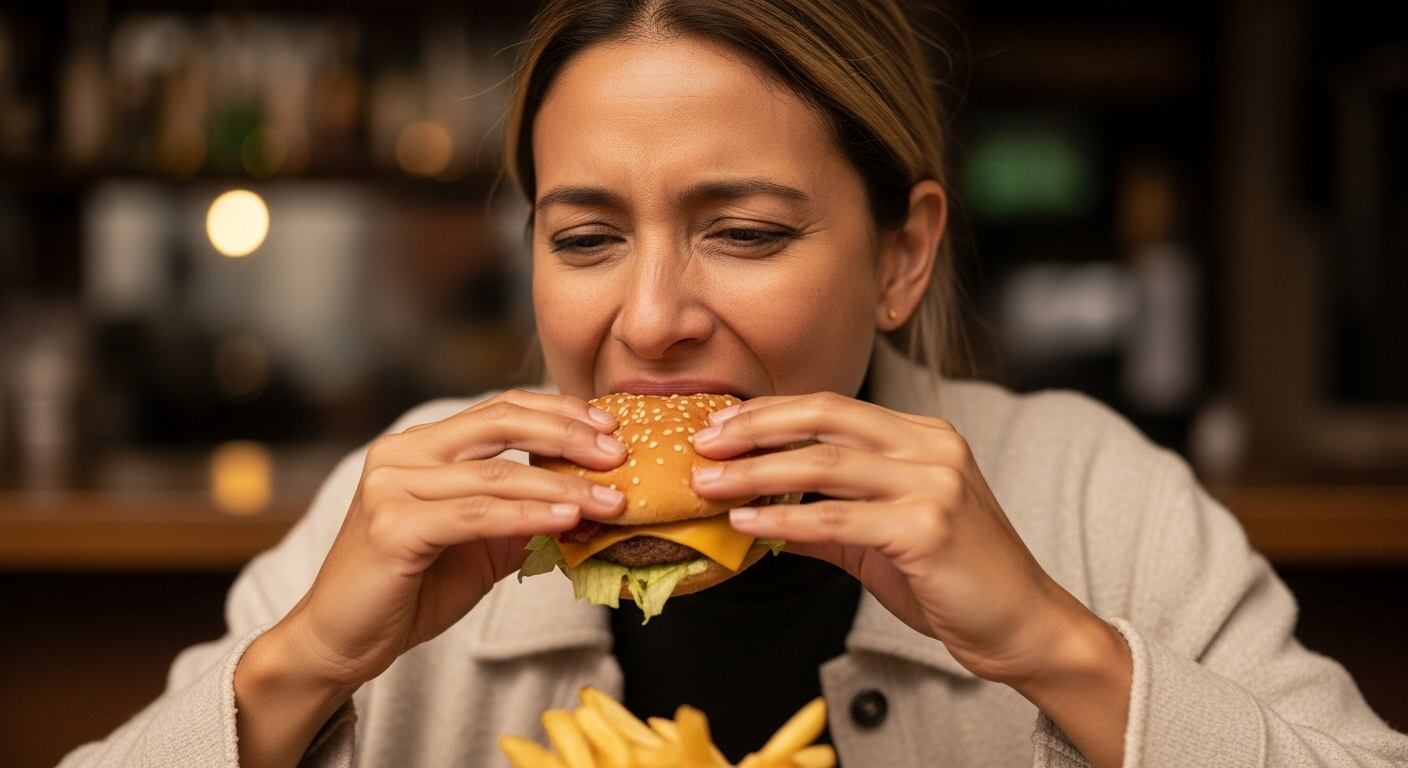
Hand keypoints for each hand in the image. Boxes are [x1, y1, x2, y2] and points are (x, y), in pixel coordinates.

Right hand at [279, 390, 628, 688]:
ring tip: (610, 500)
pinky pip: (476, 515)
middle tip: (619, 453)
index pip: (499, 409)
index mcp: (419, 446)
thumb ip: (526, 518)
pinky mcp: (392, 526)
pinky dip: (527, 515)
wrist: (343, 640)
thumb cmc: (411, 589)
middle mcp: (400, 453)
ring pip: (494, 474)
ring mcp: (391, 486)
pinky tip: (567, 519)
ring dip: (561, 485)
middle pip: (499, 423)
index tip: (610, 427)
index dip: (558, 412)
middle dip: (568, 434)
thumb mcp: (482, 546)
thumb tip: (594, 505)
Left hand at [689, 391, 1100, 687]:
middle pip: (823, 418)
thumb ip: (826, 519)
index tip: (718, 427)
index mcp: (923, 437)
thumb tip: (757, 513)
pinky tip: (747, 524)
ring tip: (709, 483)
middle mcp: (930, 448)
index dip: (769, 413)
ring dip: (755, 473)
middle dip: (752, 429)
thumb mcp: (881, 538)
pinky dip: (784, 521)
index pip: (831, 408)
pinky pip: (836, 518)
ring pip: (823, 465)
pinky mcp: (927, 527)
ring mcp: (933, 483)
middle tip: (700, 445)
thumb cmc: (954, 580)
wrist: (1022, 626)